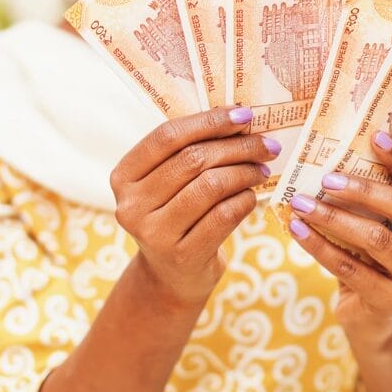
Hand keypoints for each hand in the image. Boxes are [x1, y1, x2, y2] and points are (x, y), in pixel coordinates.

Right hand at [109, 106, 278, 310]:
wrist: (171, 276)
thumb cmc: (176, 214)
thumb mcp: (169, 182)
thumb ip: (191, 149)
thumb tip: (240, 115)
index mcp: (123, 176)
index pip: (167, 136)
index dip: (209, 121)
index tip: (244, 114)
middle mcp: (131, 204)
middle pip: (193, 160)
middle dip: (237, 147)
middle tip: (267, 145)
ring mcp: (154, 233)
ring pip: (211, 185)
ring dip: (245, 172)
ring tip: (261, 170)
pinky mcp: (182, 255)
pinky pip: (224, 215)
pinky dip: (245, 199)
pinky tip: (252, 196)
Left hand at [286, 131, 391, 345]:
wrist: (377, 321)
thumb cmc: (378, 261)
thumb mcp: (387, 229)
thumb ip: (379, 201)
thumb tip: (340, 153)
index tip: (375, 135)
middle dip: (366, 189)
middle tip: (328, 177)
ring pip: (376, 239)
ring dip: (334, 217)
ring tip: (301, 202)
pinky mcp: (390, 301)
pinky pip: (349, 267)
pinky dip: (318, 246)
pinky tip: (296, 229)